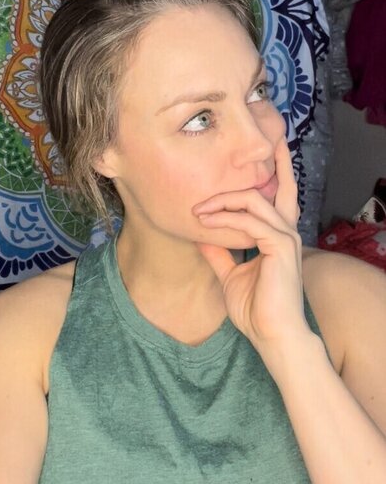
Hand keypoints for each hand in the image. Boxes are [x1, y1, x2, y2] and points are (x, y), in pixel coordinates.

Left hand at [192, 136, 311, 348]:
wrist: (271, 335)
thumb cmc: (255, 309)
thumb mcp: (229, 274)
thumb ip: (218, 251)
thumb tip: (200, 233)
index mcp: (278, 235)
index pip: (278, 195)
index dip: (272, 171)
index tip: (262, 151)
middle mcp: (286, 231)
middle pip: (279, 185)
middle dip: (269, 161)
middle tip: (242, 148)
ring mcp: (285, 236)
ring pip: (253, 200)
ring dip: (221, 201)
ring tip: (197, 211)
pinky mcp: (280, 246)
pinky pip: (249, 220)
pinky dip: (225, 218)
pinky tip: (205, 223)